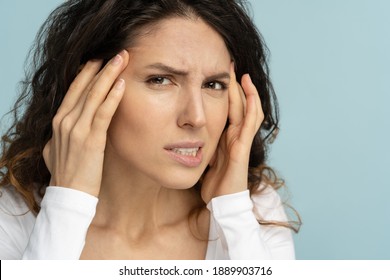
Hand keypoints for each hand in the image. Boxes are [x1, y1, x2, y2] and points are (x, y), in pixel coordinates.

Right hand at [43, 50, 129, 196]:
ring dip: (109, 74)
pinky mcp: (90, 140)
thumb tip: (67, 129)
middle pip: (84, 86)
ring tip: (122, 58)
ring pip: (94, 95)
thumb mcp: (57, 149)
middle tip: (116, 51)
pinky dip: (112, 97)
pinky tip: (122, 84)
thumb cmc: (67, 174)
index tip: (100, 60)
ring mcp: (76, 129)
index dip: (88, 73)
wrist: (68, 196)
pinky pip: (103, 113)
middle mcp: (65, 121)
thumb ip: (63, 134)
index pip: (74, 90)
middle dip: (100, 67)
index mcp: (59, 121)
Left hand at [201, 63, 263, 203]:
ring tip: (239, 73)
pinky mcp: (242, 146)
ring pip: (247, 109)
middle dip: (235, 85)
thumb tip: (187, 131)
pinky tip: (246, 89)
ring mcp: (241, 140)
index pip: (229, 108)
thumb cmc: (212, 182)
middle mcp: (235, 135)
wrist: (221, 201)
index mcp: (226, 136)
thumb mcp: (204, 157)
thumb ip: (201, 144)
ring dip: (245, 90)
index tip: (218, 73)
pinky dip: (250, 104)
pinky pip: (249, 121)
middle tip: (229, 64)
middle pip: (239, 105)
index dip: (226, 91)